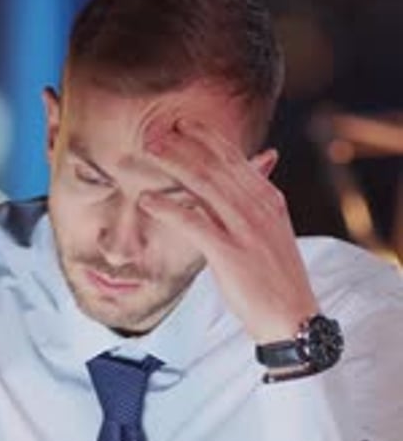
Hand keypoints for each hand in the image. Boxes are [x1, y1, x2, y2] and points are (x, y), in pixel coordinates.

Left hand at [141, 119, 318, 343]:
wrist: (292, 316)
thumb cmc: (276, 278)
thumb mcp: (272, 231)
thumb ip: (256, 201)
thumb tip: (252, 173)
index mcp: (268, 198)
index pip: (233, 157)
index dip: (204, 136)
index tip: (180, 124)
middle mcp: (259, 206)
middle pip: (215, 163)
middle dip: (182, 143)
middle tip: (153, 131)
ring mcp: (245, 228)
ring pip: (204, 183)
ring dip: (172, 163)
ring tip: (147, 152)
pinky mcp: (230, 253)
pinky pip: (193, 222)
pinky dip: (168, 207)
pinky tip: (147, 200)